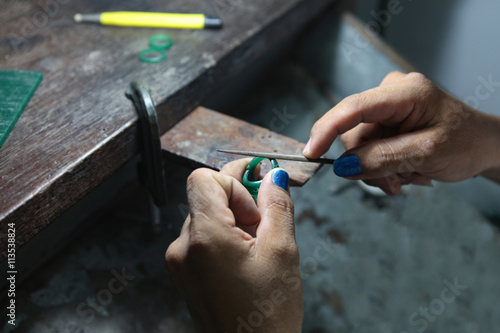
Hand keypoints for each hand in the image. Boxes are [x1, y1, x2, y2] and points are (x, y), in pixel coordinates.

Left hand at [165, 159, 302, 332]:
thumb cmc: (268, 317)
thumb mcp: (282, 253)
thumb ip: (277, 206)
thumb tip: (273, 176)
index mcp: (204, 238)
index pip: (204, 178)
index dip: (234, 183)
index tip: (258, 203)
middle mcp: (182, 247)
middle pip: (205, 196)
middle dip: (238, 201)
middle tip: (266, 220)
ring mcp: (179, 262)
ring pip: (205, 215)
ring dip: (233, 220)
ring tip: (257, 247)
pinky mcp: (184, 273)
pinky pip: (202, 237)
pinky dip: (224, 236)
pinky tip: (245, 257)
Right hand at [303, 71, 499, 194]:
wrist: (484, 146)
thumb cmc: (466, 143)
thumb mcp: (425, 155)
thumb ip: (381, 159)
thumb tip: (343, 166)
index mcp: (404, 92)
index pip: (352, 108)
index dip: (327, 130)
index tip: (311, 154)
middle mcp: (391, 93)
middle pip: (355, 133)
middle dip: (369, 164)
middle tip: (394, 184)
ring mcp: (388, 106)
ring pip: (361, 145)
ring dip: (379, 169)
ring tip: (407, 177)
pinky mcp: (388, 120)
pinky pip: (370, 147)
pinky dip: (384, 165)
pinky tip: (405, 170)